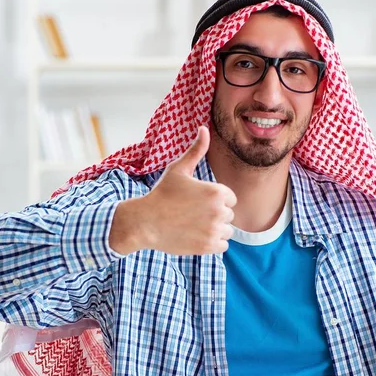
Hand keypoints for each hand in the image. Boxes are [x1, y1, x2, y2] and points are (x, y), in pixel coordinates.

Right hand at [110, 126, 236, 255]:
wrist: (145, 222)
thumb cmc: (162, 193)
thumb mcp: (178, 169)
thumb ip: (196, 150)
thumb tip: (204, 128)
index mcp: (217, 192)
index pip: (230, 198)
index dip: (215, 200)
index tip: (198, 202)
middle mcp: (219, 211)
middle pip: (228, 215)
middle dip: (214, 214)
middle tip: (192, 214)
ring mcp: (214, 230)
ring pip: (227, 231)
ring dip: (215, 229)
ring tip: (194, 225)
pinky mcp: (208, 247)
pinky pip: (223, 245)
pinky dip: (213, 243)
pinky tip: (196, 236)